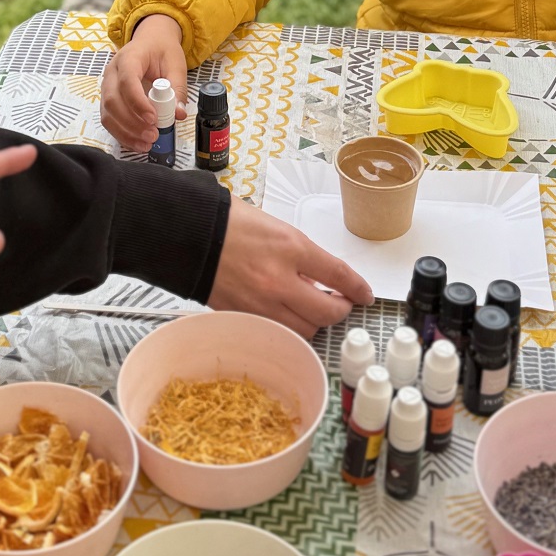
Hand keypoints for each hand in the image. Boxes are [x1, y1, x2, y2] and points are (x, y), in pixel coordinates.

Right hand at [101, 14, 187, 149]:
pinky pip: (109, 119)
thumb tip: (179, 113)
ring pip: (107, 113)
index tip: (153, 119)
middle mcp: (112, 72)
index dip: (138, 102)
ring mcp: (107, 86)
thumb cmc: (161, 50)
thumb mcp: (176, 63)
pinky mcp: (108, 99)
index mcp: (129, 58)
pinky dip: (122, 134)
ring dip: (125, 132)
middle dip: (132, 123)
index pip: (127, 81)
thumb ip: (178, 88)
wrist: (150, 41)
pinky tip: (138, 143)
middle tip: (153, 135)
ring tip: (147, 143)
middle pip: (113, 101)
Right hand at [208, 196, 373, 338]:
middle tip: (341, 302)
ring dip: (316, 322)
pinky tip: (289, 315)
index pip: (338, 275)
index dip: (358, 288)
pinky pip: (279, 333)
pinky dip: (290, 328)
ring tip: (313, 309)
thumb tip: (322, 276)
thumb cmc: (230, 222)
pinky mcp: (244, 317)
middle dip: (341, 309)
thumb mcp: (277, 228)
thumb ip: (302, 254)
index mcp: (290, 248)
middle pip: (328, 311)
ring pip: (306, 330)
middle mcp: (279, 280)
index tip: (365, 294)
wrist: (190, 234)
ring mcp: (261, 303)